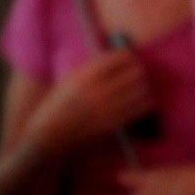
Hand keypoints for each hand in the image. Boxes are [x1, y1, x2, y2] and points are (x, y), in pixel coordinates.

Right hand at [35, 49, 152, 151]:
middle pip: (135, 72)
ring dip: (144, 84)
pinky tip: (143, 99)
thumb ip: (90, 69)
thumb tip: (116, 57)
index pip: (119, 58)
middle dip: (138, 69)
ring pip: (141, 89)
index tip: (130, 57)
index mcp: (85, 77)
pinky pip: (140, 108)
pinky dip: (146, 101)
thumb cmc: (56, 107)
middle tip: (138, 70)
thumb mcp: (68, 82)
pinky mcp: (113, 124)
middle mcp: (98, 91)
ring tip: (141, 84)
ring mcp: (107, 109)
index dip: (128, 56)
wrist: (48, 138)